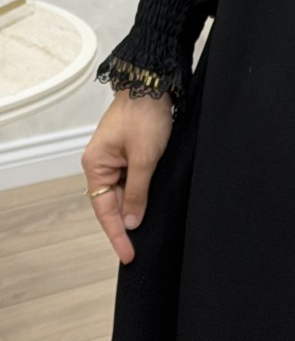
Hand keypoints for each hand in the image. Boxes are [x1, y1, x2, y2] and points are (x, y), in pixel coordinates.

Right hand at [82, 92, 173, 263]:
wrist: (153, 85)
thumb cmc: (145, 115)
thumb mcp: (145, 158)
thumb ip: (138, 192)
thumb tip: (132, 221)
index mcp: (96, 165)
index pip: (104, 211)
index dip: (117, 235)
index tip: (128, 254)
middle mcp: (101, 164)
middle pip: (112, 204)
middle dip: (127, 224)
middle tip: (141, 248)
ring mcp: (115, 158)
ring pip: (123, 193)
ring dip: (136, 208)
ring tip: (148, 230)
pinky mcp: (129, 153)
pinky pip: (132, 181)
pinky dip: (141, 193)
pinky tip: (151, 204)